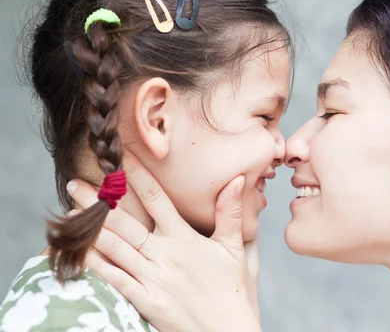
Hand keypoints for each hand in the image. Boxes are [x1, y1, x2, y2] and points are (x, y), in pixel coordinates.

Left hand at [67, 153, 260, 331]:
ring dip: (92, 226)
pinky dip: (96, 262)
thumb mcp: (236, 248)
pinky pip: (114, 278)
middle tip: (75, 183)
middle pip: (125, 221)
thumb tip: (234, 180)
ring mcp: (151, 278)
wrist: (227, 331)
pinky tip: (81, 248)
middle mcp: (164, 254)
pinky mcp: (144, 300)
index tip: (122, 157)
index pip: (156, 198)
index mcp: (184, 238)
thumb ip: (231, 213)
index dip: (137, 175)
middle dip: (98, 200)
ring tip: (72, 210)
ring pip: (115, 246)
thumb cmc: (233, 291)